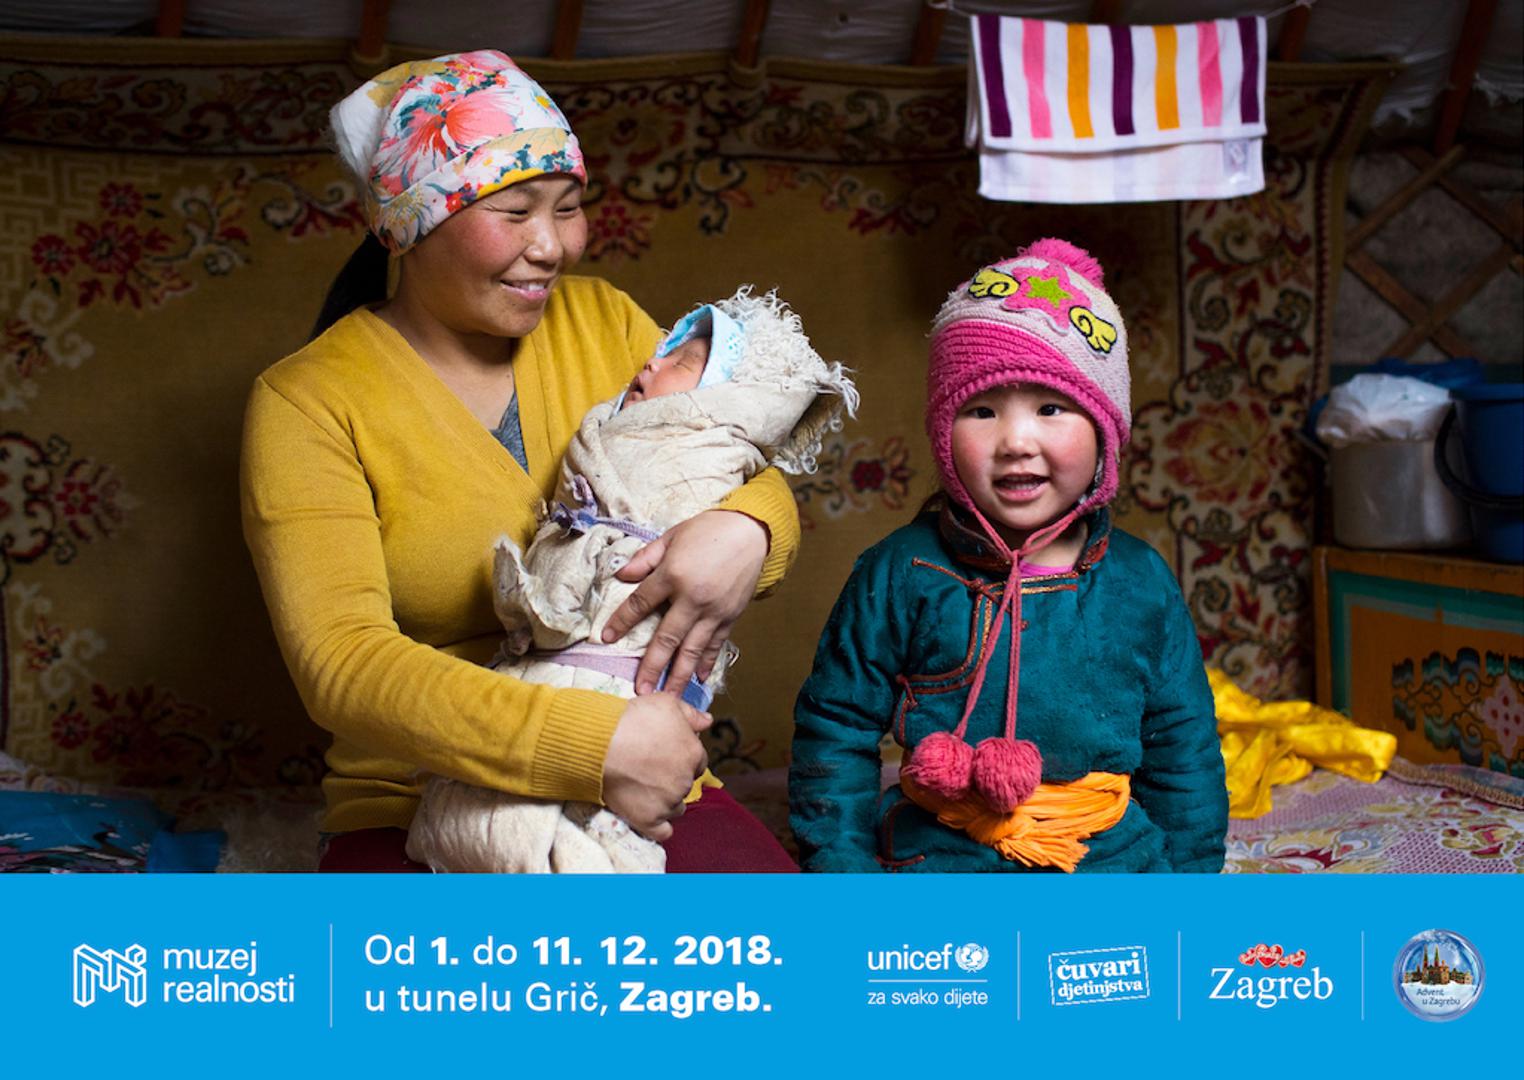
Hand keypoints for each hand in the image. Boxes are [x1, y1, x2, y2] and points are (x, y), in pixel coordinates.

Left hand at [600, 510, 767, 693]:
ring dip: (679, 675)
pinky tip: (699, 678)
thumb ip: (645, 558)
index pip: (640, 603)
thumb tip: (621, 576)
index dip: (622, 621)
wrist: (751, 531)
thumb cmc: (708, 530)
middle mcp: (693, 598)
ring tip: (667, 696)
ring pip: (692, 650)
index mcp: (673, 575)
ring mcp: (714, 611)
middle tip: (640, 691)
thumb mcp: (671, 536)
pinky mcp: (731, 616)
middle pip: (667, 638)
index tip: (606, 638)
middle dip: (652, 666)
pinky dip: (707, 662)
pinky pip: (716, 644)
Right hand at [602, 693, 712, 840]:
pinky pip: (663, 832)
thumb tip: (708, 721)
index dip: (681, 757)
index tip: (665, 755)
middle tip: (651, 769)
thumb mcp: (666, 703)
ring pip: (676, 808)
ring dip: (667, 801)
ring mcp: (668, 802)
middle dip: (673, 778)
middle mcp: (685, 781)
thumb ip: (690, 713)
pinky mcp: (649, 819)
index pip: (697, 762)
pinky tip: (651, 817)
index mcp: (693, 754)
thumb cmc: (632, 719)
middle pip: (686, 784)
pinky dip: (659, 827)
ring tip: (646, 790)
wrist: (600, 743)